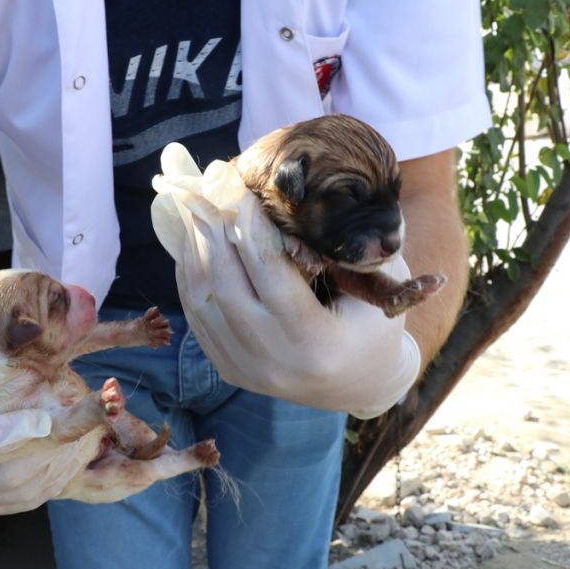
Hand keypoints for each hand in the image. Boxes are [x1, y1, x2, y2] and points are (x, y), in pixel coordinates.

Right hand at [0, 337, 102, 515]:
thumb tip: (65, 302)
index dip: (0, 435)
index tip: (44, 418)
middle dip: (47, 451)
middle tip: (83, 425)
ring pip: (17, 492)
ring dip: (57, 466)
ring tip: (86, 437)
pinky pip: (23, 501)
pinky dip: (53, 479)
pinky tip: (73, 452)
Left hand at [151, 143, 419, 418]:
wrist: (362, 383)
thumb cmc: (376, 322)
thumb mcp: (378, 281)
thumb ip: (343, 242)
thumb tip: (298, 192)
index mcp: (317, 343)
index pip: (271, 272)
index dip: (252, 224)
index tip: (243, 185)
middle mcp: (275, 363)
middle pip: (227, 284)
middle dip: (217, 228)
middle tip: (212, 184)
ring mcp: (246, 370)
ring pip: (203, 298)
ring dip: (196, 246)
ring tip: (198, 204)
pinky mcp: (229, 369)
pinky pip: (197, 314)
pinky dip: (191, 272)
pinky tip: (194, 239)